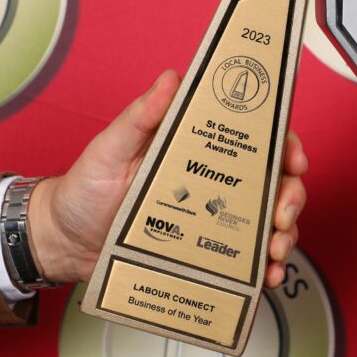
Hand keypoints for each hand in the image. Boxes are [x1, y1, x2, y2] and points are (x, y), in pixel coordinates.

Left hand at [27, 70, 308, 287]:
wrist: (63, 241)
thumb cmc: (85, 188)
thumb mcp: (110, 147)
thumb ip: (140, 116)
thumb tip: (169, 79)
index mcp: (198, 149)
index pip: (255, 139)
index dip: (284, 145)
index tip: (293, 160)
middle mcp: (215, 182)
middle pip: (273, 183)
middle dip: (290, 199)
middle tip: (280, 217)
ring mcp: (214, 220)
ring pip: (268, 223)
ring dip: (284, 236)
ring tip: (274, 254)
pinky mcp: (207, 254)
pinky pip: (246, 261)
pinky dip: (265, 270)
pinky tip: (267, 277)